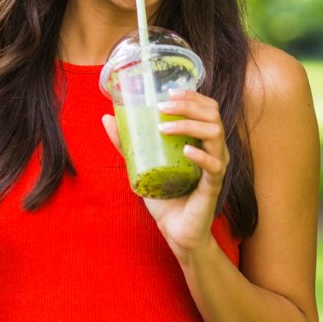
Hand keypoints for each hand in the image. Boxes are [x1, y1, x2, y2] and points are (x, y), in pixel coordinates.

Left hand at [101, 88, 229, 258]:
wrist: (176, 231)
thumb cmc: (164, 196)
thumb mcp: (142, 164)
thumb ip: (127, 144)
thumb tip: (107, 118)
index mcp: (201, 140)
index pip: (206, 107)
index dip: (192, 95)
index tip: (168, 90)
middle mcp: (213, 149)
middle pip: (212, 114)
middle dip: (189, 104)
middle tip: (163, 105)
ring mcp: (216, 167)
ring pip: (215, 134)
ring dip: (189, 125)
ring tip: (163, 127)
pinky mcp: (213, 186)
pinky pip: (214, 166)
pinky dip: (201, 155)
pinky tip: (185, 151)